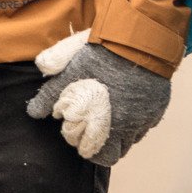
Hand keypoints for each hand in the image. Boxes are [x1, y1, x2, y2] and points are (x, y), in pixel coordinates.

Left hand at [26, 30, 171, 164]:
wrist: (140, 37)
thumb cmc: (102, 52)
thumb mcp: (69, 68)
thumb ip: (50, 92)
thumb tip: (33, 112)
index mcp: (104, 121)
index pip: (97, 155)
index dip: (85, 149)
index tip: (78, 137)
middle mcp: (127, 125)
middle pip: (114, 153)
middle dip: (101, 146)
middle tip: (91, 131)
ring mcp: (145, 118)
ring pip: (131, 140)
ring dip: (118, 135)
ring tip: (108, 117)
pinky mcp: (158, 107)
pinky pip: (146, 124)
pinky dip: (135, 121)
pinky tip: (127, 105)